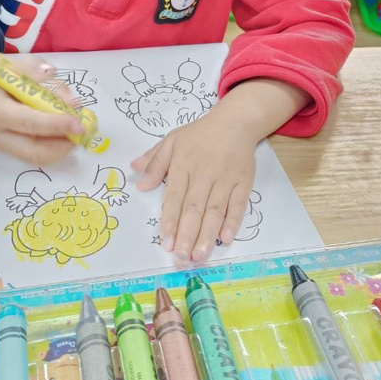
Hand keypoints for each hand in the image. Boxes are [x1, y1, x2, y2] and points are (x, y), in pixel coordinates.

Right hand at [0, 31, 83, 163]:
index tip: (80, 125)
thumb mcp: (25, 64)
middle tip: (82, 133)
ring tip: (75, 132)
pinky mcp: (5, 149)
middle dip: (62, 145)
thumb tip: (71, 101)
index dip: (57, 125)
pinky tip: (63, 132)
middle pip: (34, 150)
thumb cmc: (3, 68)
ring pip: (36, 156)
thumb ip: (48, 82)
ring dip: (60, 147)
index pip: (30, 123)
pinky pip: (33, 151)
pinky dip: (52, 144)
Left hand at [130, 76, 311, 263]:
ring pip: (215, 210)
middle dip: (187, 234)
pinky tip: (226, 238)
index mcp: (183, 163)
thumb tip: (138, 181)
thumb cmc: (201, 134)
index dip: (170, 219)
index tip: (165, 241)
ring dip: (207, 235)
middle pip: (194, 207)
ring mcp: (225, 178)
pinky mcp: (243, 182)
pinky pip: (238, 204)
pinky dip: (233, 221)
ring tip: (199, 256)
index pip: (174, 196)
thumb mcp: (173, 140)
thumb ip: (155, 161)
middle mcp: (204, 172)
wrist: (236, 121)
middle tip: (180, 258)